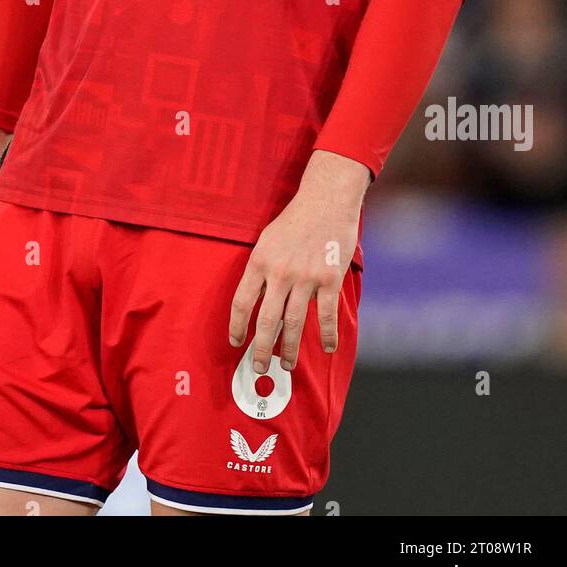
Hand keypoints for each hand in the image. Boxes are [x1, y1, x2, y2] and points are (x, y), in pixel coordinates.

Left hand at [229, 151, 367, 369]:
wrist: (326, 200)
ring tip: (286, 364)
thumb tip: (254, 300)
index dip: (237, 328)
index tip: (237, 343)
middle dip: (261, 349)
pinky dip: (326, 336)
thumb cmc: (294, 219)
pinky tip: (325, 348)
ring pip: (294, 324)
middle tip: (259, 366)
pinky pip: (326, 316)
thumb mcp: (266, 239)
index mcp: (259, 261)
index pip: (242, 303)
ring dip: (289, 349)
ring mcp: (306, 277)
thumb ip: (260, 269)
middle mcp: (280, 272)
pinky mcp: (329, 279)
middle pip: (266, 321)